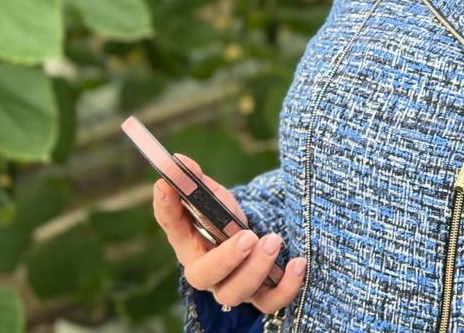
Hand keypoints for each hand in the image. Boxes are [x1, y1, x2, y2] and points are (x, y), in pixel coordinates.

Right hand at [153, 153, 306, 313]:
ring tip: (274, 241)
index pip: (172, 224)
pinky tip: (298, 263)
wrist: (260, 237)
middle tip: (248, 237)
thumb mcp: (217, 199)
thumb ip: (199, 184)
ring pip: (236, 292)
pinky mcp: (262, 295)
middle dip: (225, 258)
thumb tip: (180, 161)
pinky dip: (286, 287)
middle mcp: (208, 271)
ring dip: (256, 269)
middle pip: (203, 276)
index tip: (166, 184)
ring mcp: (234, 286)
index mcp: (190, 242)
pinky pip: (271, 302)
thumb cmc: (230, 220)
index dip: (166, 207)